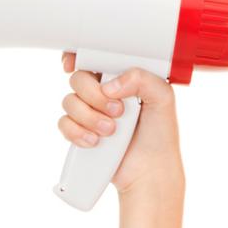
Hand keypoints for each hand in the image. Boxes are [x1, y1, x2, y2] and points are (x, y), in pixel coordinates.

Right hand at [57, 52, 183, 195]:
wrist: (151, 170)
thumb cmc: (160, 134)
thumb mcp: (163, 98)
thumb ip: (142, 79)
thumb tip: (111, 85)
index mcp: (122, 77)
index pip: (94, 57)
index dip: (80, 56)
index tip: (75, 63)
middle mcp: (104, 92)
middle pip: (79, 78)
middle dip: (94, 95)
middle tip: (117, 110)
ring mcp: (90, 112)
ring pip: (69, 101)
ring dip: (89, 117)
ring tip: (111, 131)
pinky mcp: (80, 132)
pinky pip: (64, 124)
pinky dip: (78, 133)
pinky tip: (95, 141)